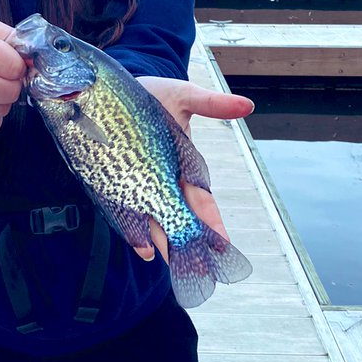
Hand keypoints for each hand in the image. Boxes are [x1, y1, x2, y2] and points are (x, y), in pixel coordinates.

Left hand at [133, 76, 253, 262]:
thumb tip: (247, 106)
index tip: (223, 245)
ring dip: (165, 245)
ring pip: (156, 221)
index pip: (201, 200)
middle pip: (180, 219)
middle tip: (203, 273)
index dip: (212, 222)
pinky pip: (126, 212)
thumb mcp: (183, 95)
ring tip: (175, 268)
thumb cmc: (154, 93)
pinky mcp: (115, 182)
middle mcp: (164, 179)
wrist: (113, 88)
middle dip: (191, 244)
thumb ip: (211, 104)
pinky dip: (136, 231)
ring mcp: (139, 183)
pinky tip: (144, 249)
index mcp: (184, 164)